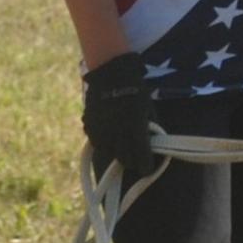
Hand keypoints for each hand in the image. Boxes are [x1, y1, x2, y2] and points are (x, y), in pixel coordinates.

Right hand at [81, 52, 155, 177]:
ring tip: (123, 146)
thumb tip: (153, 145)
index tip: (147, 169)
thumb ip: (150, 130)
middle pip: (124, 160)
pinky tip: (110, 136)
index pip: (141, 158)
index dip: (145, 166)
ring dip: (117, 153)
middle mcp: (116, 133)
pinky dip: (104, 143)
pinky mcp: (89, 126)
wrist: (111, 73)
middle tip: (137, 159)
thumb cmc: (136, 90)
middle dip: (132, 161)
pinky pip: (97, 143)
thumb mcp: (149, 109)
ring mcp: (101, 130)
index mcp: (135, 129)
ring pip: (109, 153)